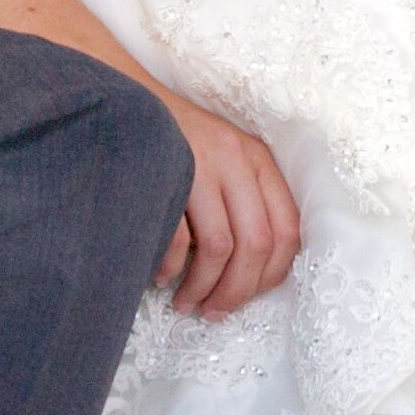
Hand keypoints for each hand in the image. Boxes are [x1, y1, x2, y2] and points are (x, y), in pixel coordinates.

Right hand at [153, 90, 299, 316]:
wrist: (128, 101)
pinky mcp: (165, 171)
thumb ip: (245, 201)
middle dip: (237, 291)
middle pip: (256, 243)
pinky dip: (172, 267)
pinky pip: (179, 237)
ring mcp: (201, 163)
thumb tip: (253, 273)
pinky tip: (161, 277)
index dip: (271, 275)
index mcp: (259, 160)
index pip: (287, 229)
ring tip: (188, 303)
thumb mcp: (224, 160)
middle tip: (215, 312)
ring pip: (221, 246)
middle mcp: (236, 159)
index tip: (248, 298)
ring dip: (204, 287)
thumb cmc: (179, 142)